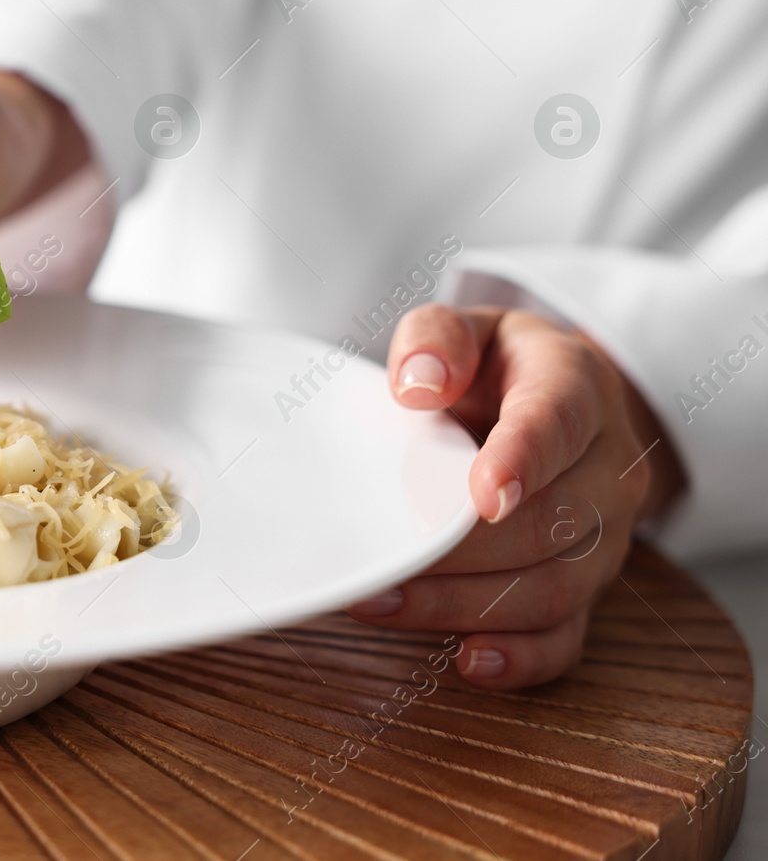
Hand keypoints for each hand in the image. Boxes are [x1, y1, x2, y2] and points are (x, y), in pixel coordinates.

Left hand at [347, 305, 684, 688]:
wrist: (554, 404)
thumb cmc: (496, 369)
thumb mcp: (466, 329)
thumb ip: (437, 338)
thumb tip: (417, 384)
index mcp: (576, 390)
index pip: (557, 424)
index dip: (523, 461)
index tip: (483, 495)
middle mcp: (606, 469)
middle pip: (550, 523)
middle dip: (462, 550)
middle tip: (383, 561)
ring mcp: (603, 536)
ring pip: (552, 587)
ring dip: (465, 605)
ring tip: (383, 604)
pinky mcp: (584, 587)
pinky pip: (567, 636)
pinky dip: (523, 658)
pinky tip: (470, 660)